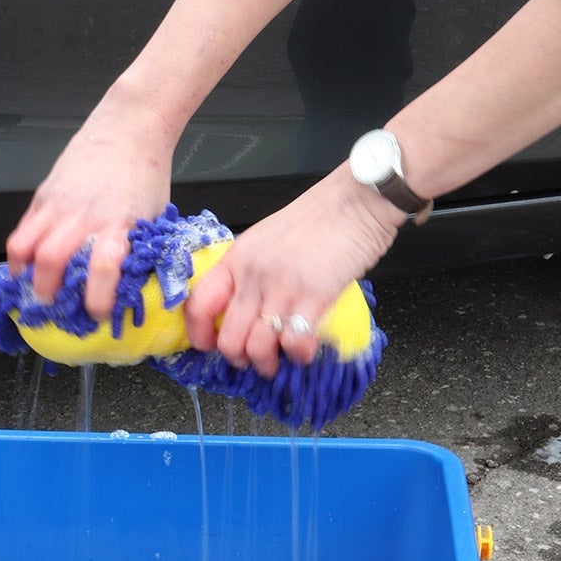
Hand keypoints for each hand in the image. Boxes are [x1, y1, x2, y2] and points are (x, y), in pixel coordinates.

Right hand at [5, 96, 174, 320]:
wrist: (131, 125)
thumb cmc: (144, 172)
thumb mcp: (151, 216)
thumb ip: (135, 250)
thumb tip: (128, 287)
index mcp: (119, 222)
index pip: (104, 267)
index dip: (97, 298)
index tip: (96, 314)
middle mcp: (85, 215)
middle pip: (52, 260)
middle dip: (47, 292)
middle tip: (53, 306)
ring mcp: (59, 205)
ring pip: (25, 248)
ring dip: (24, 275)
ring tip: (31, 287)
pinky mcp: (44, 196)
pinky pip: (20, 232)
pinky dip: (18, 256)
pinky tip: (25, 266)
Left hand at [182, 166, 400, 375]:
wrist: (360, 197)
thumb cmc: (321, 216)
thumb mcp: (268, 239)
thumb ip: (251, 272)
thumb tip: (244, 306)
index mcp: (237, 259)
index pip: (199, 305)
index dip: (199, 334)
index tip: (210, 345)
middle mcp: (253, 276)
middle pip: (228, 339)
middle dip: (238, 359)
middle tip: (251, 359)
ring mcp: (281, 288)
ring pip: (256, 348)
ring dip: (267, 363)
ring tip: (278, 360)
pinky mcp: (313, 296)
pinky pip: (293, 342)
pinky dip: (298, 354)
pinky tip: (304, 350)